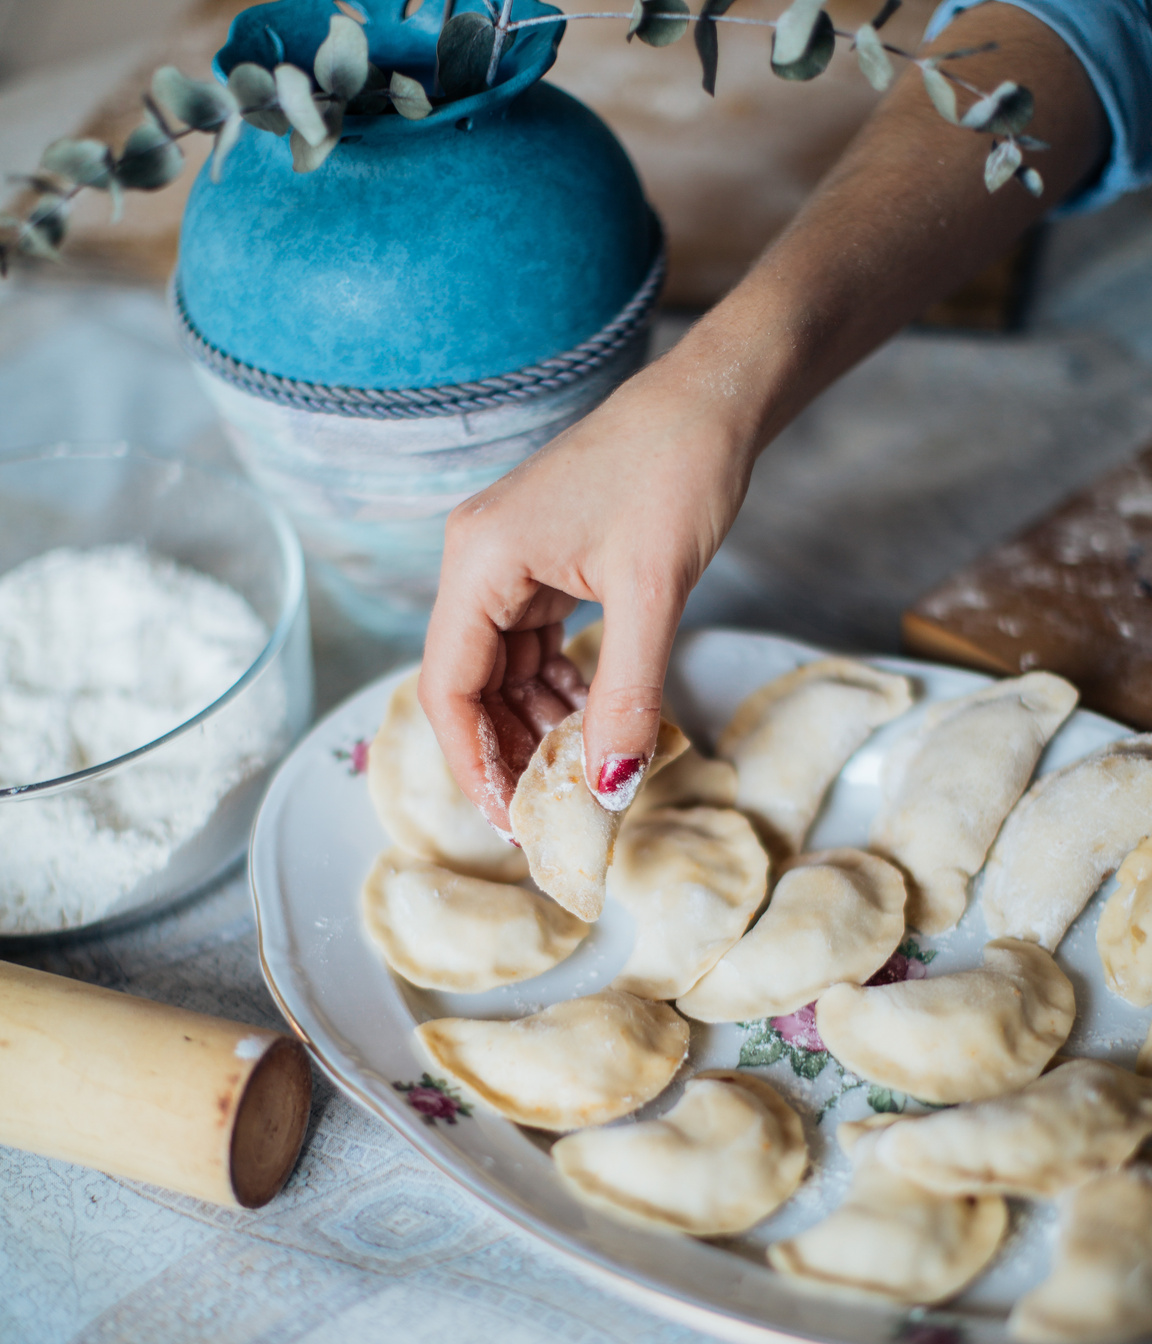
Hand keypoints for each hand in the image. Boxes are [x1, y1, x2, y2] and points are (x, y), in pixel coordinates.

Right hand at [418, 345, 755, 831]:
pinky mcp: (540, 566)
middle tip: (550, 816)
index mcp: (479, 561)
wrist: (712, 399)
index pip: (447, 688)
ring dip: (535, 728)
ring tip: (580, 780)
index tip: (512, 821)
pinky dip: (557, 692)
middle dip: (506, 753)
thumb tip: (610, 790)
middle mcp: (477, 563)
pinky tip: (591, 726)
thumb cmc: (676, 470)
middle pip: (468, 687)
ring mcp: (507, 564)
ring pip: (501, 674)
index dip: (473, 763)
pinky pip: (531, 649)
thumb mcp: (652, 594)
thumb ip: (625, 696)